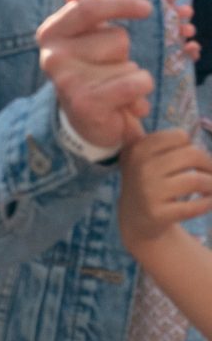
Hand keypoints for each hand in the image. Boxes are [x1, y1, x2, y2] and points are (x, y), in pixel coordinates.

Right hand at [37, 0, 153, 152]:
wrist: (86, 123)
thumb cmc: (90, 70)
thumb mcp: (86, 34)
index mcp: (50, 33)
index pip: (89, 6)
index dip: (121, 4)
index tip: (147, 8)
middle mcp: (52, 55)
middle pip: (116, 37)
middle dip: (123, 55)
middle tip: (107, 71)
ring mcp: (66, 80)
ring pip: (129, 63)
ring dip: (131, 77)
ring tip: (113, 89)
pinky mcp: (86, 102)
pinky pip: (134, 83)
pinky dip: (140, 94)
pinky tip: (124, 104)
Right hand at [119, 127, 211, 259]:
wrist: (135, 220)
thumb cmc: (148, 181)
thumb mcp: (142, 156)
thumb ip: (154, 138)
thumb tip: (158, 120)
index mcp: (140, 148)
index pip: (180, 136)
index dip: (193, 146)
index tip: (195, 159)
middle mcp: (141, 167)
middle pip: (192, 155)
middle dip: (210, 164)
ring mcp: (149, 191)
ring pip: (197, 180)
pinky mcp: (159, 214)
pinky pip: (195, 206)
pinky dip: (208, 203)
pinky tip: (208, 202)